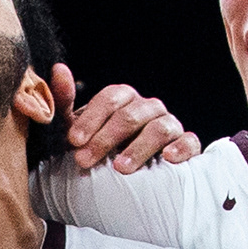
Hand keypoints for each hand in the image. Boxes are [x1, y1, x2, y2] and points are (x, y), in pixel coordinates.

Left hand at [54, 64, 199, 172]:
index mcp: (124, 99)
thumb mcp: (76, 131)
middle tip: (85, 161)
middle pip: (130, 115)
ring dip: (138, 148)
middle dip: (106, 139)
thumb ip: (65, 103)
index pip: (110, 99)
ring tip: (120, 168)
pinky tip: (167, 159)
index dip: (91, 119)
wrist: (122, 180)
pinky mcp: (186, 145)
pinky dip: (180, 148)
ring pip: (159, 128)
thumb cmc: (97, 150)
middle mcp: (148, 107)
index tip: (74, 141)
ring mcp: (169, 124)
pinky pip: (189, 141)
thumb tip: (58, 69)